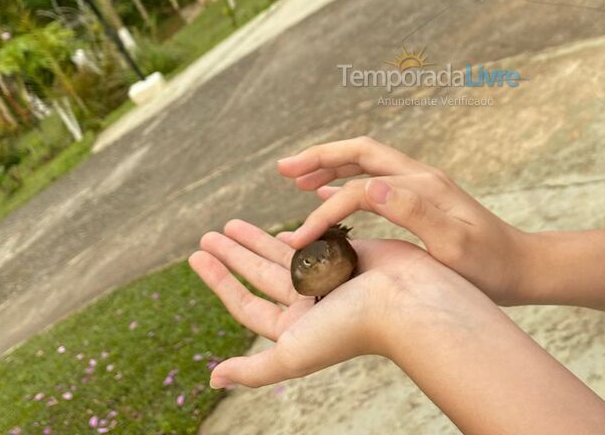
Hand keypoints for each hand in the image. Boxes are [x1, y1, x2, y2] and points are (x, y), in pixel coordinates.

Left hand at [189, 218, 495, 388]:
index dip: (220, 281)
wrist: (408, 302)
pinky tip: (283, 224)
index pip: (247, 304)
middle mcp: (310, 305)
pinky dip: (299, 232)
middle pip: (261, 276)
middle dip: (233, 255)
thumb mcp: (293, 353)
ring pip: (285, 255)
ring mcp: (331, 278)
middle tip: (208, 234)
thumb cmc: (352, 329)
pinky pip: (317, 239)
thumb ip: (255, 369)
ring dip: (257, 240)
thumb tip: (213, 380)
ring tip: (231, 224)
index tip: (196, 256)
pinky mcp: (352, 255)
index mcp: (295, 328)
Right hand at [275, 136, 534, 304]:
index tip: (300, 242)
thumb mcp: (453, 246)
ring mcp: (422, 188)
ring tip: (294, 177)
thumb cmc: (491, 267)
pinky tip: (326, 194)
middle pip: (360, 153)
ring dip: (329, 166)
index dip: (324, 210)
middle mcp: (421, 178)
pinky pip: (375, 182)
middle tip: (282, 168)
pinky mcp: (423, 201)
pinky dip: (346, 183)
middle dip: (319, 157)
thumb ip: (414, 214)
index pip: (359, 187)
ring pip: (366, 165)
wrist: (524, 269)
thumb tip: (370, 188)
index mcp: (423, 187)